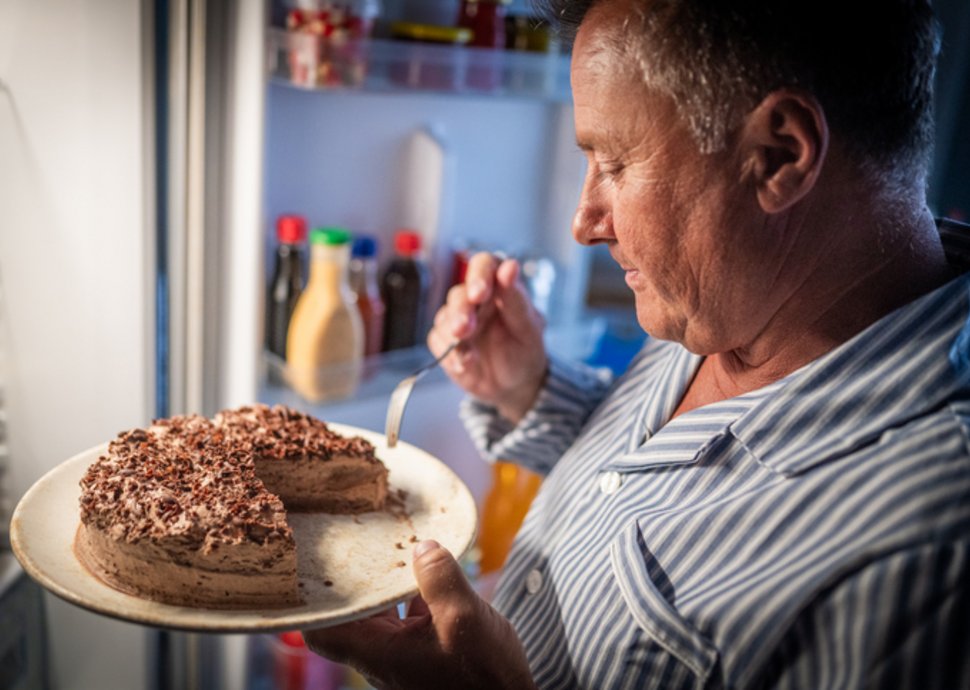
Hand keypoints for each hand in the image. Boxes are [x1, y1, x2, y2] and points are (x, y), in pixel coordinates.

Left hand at [303, 540, 536, 689]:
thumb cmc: (484, 678)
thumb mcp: (465, 622)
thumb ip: (440, 581)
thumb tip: (423, 547)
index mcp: (381, 654)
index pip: (324, 633)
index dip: (312, 605)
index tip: (312, 569)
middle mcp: (385, 654)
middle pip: (350, 615)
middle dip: (351, 579)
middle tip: (352, 541)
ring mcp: (406, 651)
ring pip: (380, 611)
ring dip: (384, 581)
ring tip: (390, 546)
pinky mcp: (428, 645)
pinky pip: (408, 612)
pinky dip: (412, 588)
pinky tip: (428, 565)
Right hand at [429, 253, 547, 423]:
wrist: (516, 385)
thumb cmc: (526, 350)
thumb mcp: (528, 326)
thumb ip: (516, 298)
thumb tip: (510, 266)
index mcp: (497, 287)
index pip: (483, 265)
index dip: (478, 274)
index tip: (479, 292)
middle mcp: (474, 301)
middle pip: (458, 294)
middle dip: (460, 311)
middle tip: (466, 328)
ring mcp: (457, 320)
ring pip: (444, 318)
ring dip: (453, 335)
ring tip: (469, 356)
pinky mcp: (445, 342)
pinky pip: (438, 342)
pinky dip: (450, 354)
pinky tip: (465, 364)